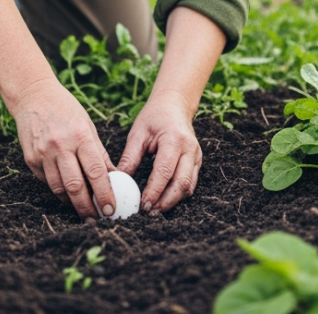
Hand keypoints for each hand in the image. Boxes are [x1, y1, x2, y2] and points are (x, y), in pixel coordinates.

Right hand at [12, 81, 117, 222]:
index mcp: (80, 136)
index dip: (104, 194)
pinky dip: (58, 190)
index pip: (96, 172)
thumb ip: (99, 154)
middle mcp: (60, 146)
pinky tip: (66, 193)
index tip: (111, 209)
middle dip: (87, 207)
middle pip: (75, 186)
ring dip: (72, 203)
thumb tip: (115, 179)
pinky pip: (46, 181)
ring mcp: (43, 153)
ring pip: (59, 188)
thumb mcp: (88, 126)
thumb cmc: (66, 110)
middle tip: (96, 219)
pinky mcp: (30, 159)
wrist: (33, 96)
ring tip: (83, 210)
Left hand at [117, 91, 201, 212]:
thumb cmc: (154, 116)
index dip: (155, 190)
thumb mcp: (138, 133)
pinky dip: (178, 194)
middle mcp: (189, 149)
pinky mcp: (197, 161)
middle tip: (149, 212)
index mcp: (174, 139)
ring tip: (155, 210)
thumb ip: (130, 157)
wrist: (174, 104)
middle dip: (166, 202)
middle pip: (182, 183)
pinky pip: (190, 183)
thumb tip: (119, 180)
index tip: (143, 204)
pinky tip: (164, 201)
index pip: (165, 171)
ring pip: (189, 186)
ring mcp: (197, 156)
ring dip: (173, 201)